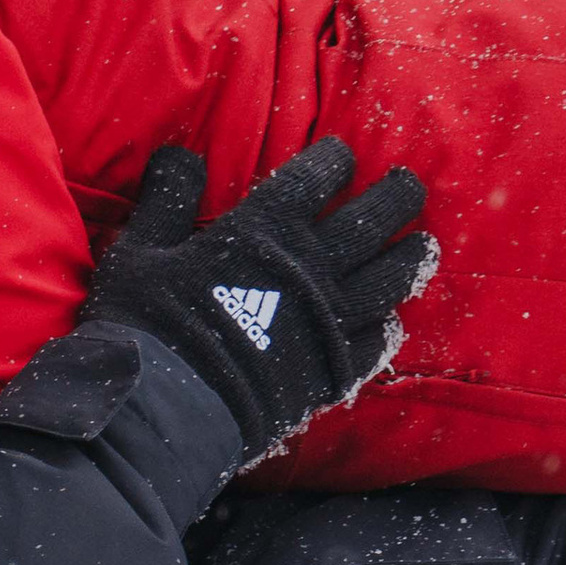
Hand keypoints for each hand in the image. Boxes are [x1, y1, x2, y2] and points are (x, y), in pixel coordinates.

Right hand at [82, 138, 434, 467]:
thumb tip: (179, 155)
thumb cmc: (147, 324)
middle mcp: (312, 267)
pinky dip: (389, 327)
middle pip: (372, 220)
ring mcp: (330, 320)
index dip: (335, 161)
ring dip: (411, 257)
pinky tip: (392, 321)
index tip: (344, 156)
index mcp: (266, 229)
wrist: (168, 409)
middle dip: (396, 197)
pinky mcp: (334, 369)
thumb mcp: (140, 249)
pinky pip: (377, 342)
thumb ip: (167, 199)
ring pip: (389, 279)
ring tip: (424, 245)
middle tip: (410, 186)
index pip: (316, 178)